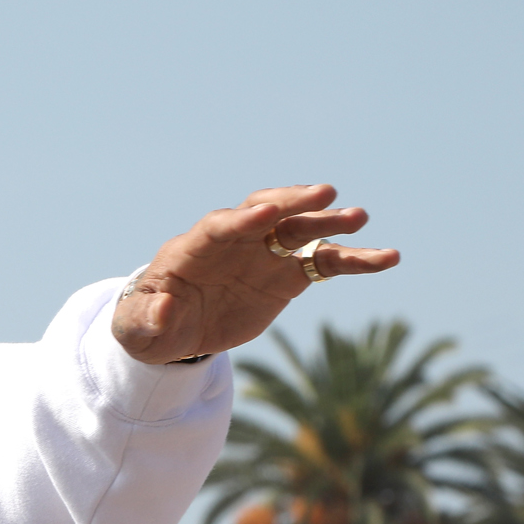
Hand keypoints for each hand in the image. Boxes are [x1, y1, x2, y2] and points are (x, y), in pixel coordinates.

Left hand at [110, 184, 399, 363]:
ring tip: (360, 218)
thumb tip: (164, 309)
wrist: (174, 329)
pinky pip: (325, 263)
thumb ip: (146, 318)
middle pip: (266, 214)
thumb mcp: (136, 328)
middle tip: (326, 194)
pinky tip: (387, 258)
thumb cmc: (149, 323)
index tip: (268, 213)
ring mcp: (265, 254)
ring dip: (329, 223)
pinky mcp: (288, 275)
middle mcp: (235, 241)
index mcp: (194, 247)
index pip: (219, 226)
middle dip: (293, 202)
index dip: (242, 220)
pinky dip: (354, 260)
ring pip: (301, 232)